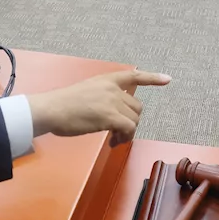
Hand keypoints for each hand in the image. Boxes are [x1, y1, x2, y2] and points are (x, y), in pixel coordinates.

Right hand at [27, 70, 170, 145]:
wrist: (51, 109)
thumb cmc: (62, 105)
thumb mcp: (85, 92)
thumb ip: (102, 97)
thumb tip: (113, 114)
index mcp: (106, 80)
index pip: (134, 76)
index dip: (152, 77)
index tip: (167, 79)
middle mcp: (112, 88)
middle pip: (136, 107)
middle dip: (131, 121)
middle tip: (118, 134)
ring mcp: (112, 101)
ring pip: (134, 119)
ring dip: (127, 133)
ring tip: (114, 140)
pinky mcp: (110, 116)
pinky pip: (129, 129)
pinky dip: (124, 139)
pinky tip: (114, 143)